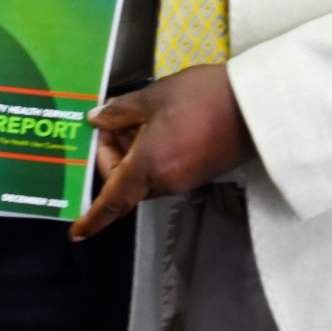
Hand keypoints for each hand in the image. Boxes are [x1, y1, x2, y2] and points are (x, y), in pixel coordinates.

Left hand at [69, 63, 249, 240]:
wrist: (256, 104)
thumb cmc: (201, 97)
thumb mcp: (153, 97)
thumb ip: (120, 112)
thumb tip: (97, 121)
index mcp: (149, 167)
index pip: (113, 201)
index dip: (92, 218)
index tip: (75, 233)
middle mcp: (166, 182)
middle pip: (126, 184)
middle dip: (113, 156)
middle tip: (113, 122)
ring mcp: (186, 180)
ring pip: (145, 176)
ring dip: (132, 154)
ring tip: (136, 117)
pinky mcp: (201, 173)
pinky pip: (164, 171)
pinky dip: (152, 155)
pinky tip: (157, 124)